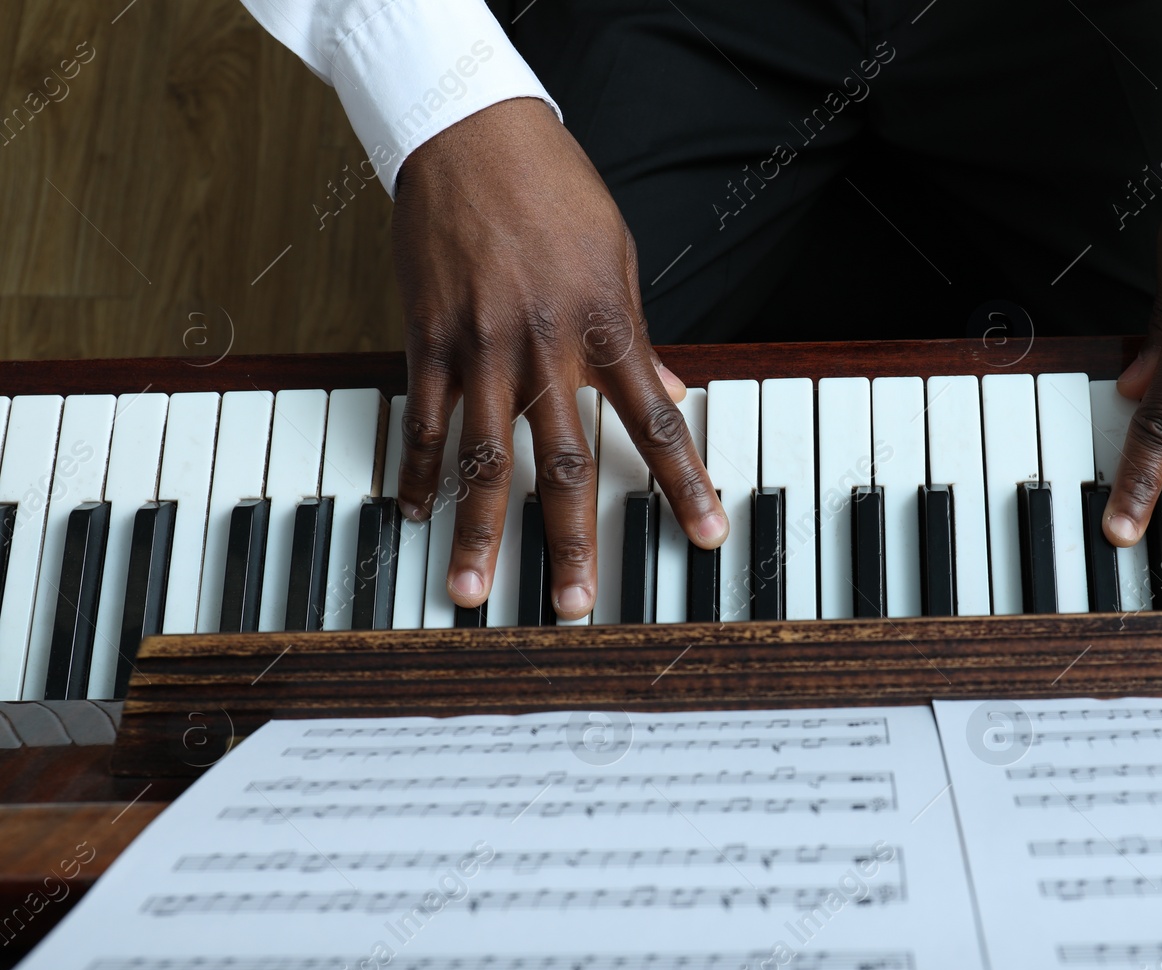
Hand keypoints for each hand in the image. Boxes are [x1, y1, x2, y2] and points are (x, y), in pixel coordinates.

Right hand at [390, 98, 726, 617]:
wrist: (469, 131)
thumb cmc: (554, 190)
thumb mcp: (618, 257)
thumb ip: (639, 335)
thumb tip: (673, 390)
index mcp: (607, 327)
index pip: (657, 423)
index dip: (686, 484)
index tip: (707, 535)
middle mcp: (545, 348)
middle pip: (566, 462)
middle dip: (572, 539)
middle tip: (575, 603)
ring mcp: (481, 348)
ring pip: (483, 458)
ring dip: (478, 531)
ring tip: (470, 589)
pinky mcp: (427, 339)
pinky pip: (422, 420)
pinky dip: (417, 471)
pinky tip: (410, 512)